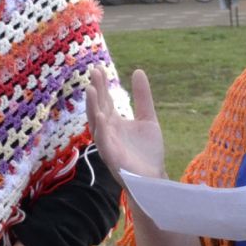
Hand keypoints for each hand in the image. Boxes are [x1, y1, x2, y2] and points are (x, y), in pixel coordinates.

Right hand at [85, 68, 164, 182]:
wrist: (154, 177)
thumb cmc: (147, 151)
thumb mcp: (147, 118)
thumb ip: (143, 97)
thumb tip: (138, 71)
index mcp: (113, 122)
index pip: (105, 100)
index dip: (101, 85)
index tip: (98, 68)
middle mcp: (107, 132)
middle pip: (99, 107)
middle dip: (96, 91)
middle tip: (94, 72)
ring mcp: (108, 145)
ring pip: (96, 124)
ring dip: (93, 107)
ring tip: (91, 89)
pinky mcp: (112, 158)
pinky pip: (104, 143)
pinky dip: (101, 130)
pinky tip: (100, 116)